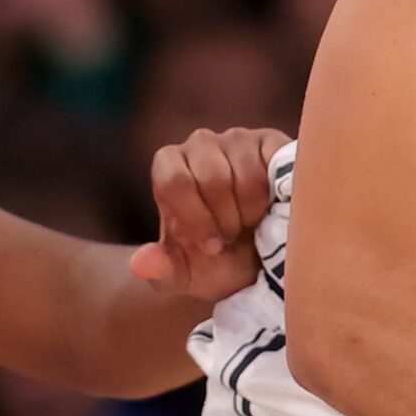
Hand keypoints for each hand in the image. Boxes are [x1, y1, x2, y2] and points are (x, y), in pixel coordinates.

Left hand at [129, 128, 291, 300]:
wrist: (258, 259)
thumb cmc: (216, 262)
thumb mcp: (187, 275)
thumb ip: (160, 271)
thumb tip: (140, 265)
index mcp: (169, 166)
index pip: (175, 181)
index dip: (196, 220)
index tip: (212, 247)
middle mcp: (200, 145)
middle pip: (212, 178)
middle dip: (225, 220)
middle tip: (233, 237)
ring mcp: (237, 140)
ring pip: (246, 175)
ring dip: (251, 212)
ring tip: (250, 224)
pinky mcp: (271, 142)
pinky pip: (274, 165)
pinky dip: (274, 196)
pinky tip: (272, 209)